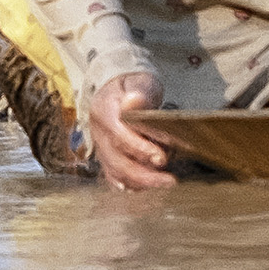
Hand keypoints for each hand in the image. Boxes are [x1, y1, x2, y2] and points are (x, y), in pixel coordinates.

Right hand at [82, 70, 174, 189]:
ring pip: (116, 173)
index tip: (161, 157)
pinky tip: (146, 187)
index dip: (139, 149)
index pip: (119, 135)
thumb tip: (133, 103)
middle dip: (144, 174)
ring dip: (142, 182)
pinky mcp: (107, 158)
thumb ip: (139, 93)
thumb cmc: (133, 86)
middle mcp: (99, 133)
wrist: (118, 90)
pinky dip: (131, 185)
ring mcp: (101, 147)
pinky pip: (114, 177)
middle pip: (117, 160)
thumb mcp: (139, 82)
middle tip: (170, 180)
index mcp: (103, 111)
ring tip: (166, 181)